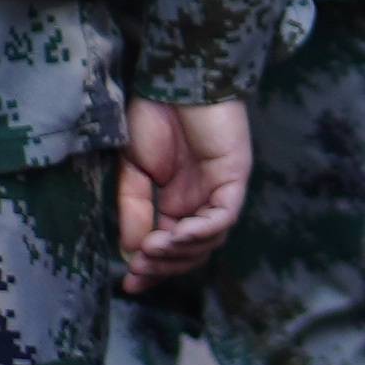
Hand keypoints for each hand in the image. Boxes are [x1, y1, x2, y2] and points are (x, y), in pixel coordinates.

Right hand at [121, 98, 251, 285]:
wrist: (172, 80)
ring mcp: (220, 189)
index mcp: (177, 201)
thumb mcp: (134, 172)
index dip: (153, 269)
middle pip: (191, 251)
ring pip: (209, 240)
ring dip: (179, 251)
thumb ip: (135, 211)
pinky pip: (224, 216)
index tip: (129, 284)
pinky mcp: (235, 176)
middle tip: (137, 269)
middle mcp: (201, 200)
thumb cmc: (153, 116)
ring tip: (151, 249)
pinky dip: (202, 231)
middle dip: (164, 265)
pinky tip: (176, 235)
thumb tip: (131, 252)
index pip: (171, 247)